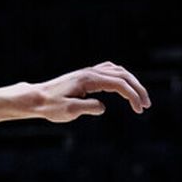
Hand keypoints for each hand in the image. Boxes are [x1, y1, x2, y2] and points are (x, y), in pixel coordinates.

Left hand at [29, 61, 150, 121]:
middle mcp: (91, 72)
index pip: (119, 83)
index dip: (133, 95)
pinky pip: (110, 70)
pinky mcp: (86, 75)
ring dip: (132, 82)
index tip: (140, 110)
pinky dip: (122, 76)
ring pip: (118, 71)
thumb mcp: (68, 111)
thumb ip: (88, 108)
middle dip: (137, 88)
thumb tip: (103, 107)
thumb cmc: (50, 106)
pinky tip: (124, 85)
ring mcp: (89, 71)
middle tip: (146, 105)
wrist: (35, 98)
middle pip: (123, 75)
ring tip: (139, 97)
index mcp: (89, 79)